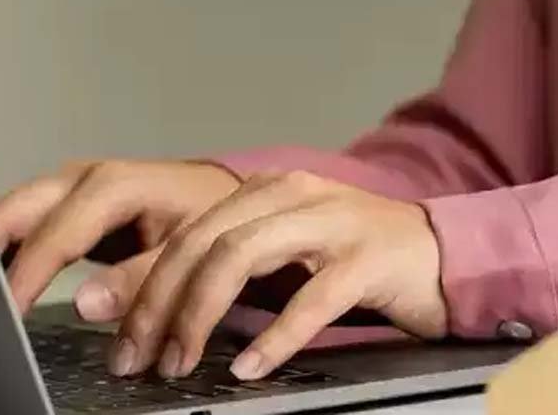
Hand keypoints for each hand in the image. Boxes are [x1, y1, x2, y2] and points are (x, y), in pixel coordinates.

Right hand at [0, 160, 239, 317]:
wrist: (222, 197)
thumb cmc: (211, 217)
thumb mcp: (190, 247)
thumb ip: (142, 277)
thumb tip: (87, 302)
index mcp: (113, 185)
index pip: (53, 233)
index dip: (24, 275)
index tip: (2, 313)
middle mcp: (82, 180)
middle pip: (12, 212)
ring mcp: (68, 191)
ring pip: (8, 215)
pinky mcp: (63, 208)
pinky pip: (19, 225)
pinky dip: (2, 251)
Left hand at [108, 170, 447, 380]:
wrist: (442, 252)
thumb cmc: (354, 258)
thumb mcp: (283, 256)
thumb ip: (225, 271)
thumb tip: (150, 310)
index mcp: (265, 190)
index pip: (187, 231)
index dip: (143, 283)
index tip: (115, 335)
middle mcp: (292, 194)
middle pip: (203, 240)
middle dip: (159, 302)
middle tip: (136, 357)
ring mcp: (331, 222)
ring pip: (243, 255)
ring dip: (200, 313)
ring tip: (180, 362)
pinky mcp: (367, 258)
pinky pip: (312, 298)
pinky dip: (275, 334)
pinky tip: (251, 366)